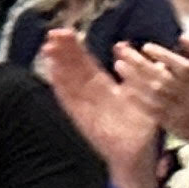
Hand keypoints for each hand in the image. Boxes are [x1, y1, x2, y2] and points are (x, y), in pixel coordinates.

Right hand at [36, 30, 164, 187]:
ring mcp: (83, 104)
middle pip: (73, 68)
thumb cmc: (141, 127)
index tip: (66, 31)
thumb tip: (123, 45)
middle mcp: (91, 93)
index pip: (86, 62)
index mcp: (104, 86)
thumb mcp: (139, 93)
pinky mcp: (80, 117)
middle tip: (53, 33)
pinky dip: (60, 85)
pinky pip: (67, 99)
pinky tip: (52, 72)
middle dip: (63, 51)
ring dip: (57, 64)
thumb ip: (132, 71)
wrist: (137, 156)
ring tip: (48, 47)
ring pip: (67, 80)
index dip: (75, 47)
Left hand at [117, 38, 188, 155]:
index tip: (146, 47)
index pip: (180, 66)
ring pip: (154, 93)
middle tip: (123, 52)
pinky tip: (123, 88)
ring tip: (119, 65)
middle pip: (163, 78)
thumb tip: (184, 36)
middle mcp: (188, 93)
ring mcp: (177, 108)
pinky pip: (150, 110)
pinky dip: (137, 100)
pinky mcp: (168, 120)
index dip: (163, 56)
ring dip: (134, 79)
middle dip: (141, 65)